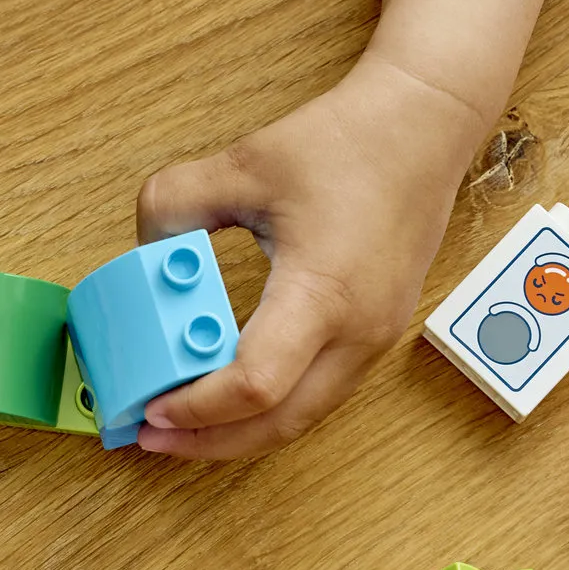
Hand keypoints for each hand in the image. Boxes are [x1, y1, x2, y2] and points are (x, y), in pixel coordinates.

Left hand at [130, 57, 485, 458]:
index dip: (197, 409)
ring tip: (182, 423)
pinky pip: (321, 393)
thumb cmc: (347, 143)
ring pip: (304, 416)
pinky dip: (272, 406)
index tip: (150, 406)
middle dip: (210, 442)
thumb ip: (175, 205)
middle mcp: (358, 330)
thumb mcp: (243, 163)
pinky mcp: (378, 334)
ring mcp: (375, 339)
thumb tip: (144, 255)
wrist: (424, 127)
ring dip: (241, 431)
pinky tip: (232, 392)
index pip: (256, 383)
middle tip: (151, 437)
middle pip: (280, 423)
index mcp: (323, 292)